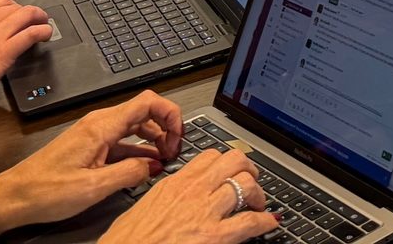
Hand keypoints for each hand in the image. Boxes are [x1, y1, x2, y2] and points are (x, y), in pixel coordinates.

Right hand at [0, 0, 53, 127]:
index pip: (0, 2)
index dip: (15, 6)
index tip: (20, 12)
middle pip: (16, 7)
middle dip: (29, 11)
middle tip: (36, 18)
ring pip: (27, 15)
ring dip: (40, 17)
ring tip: (45, 24)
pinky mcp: (4, 52)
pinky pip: (31, 34)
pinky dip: (43, 31)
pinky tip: (46, 34)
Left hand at [0, 91, 197, 243]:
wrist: (13, 196)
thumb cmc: (43, 190)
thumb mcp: (93, 187)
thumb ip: (129, 174)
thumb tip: (153, 165)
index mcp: (102, 126)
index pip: (149, 101)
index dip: (171, 114)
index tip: (179, 135)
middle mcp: (99, 123)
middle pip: (145, 111)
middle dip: (166, 129)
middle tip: (173, 152)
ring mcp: (93, 133)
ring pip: (134, 126)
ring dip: (153, 140)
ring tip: (162, 161)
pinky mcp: (89, 146)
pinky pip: (121, 140)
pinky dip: (137, 150)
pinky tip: (142, 167)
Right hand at [101, 144, 274, 243]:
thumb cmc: (125, 242)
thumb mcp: (143, 208)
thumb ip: (163, 196)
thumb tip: (171, 199)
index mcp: (174, 183)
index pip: (209, 156)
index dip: (225, 160)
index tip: (230, 168)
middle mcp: (193, 192)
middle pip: (234, 161)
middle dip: (248, 168)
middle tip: (252, 179)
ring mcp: (206, 212)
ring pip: (245, 184)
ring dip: (258, 193)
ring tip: (259, 203)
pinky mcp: (214, 237)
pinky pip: (249, 222)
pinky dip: (263, 221)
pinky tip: (268, 223)